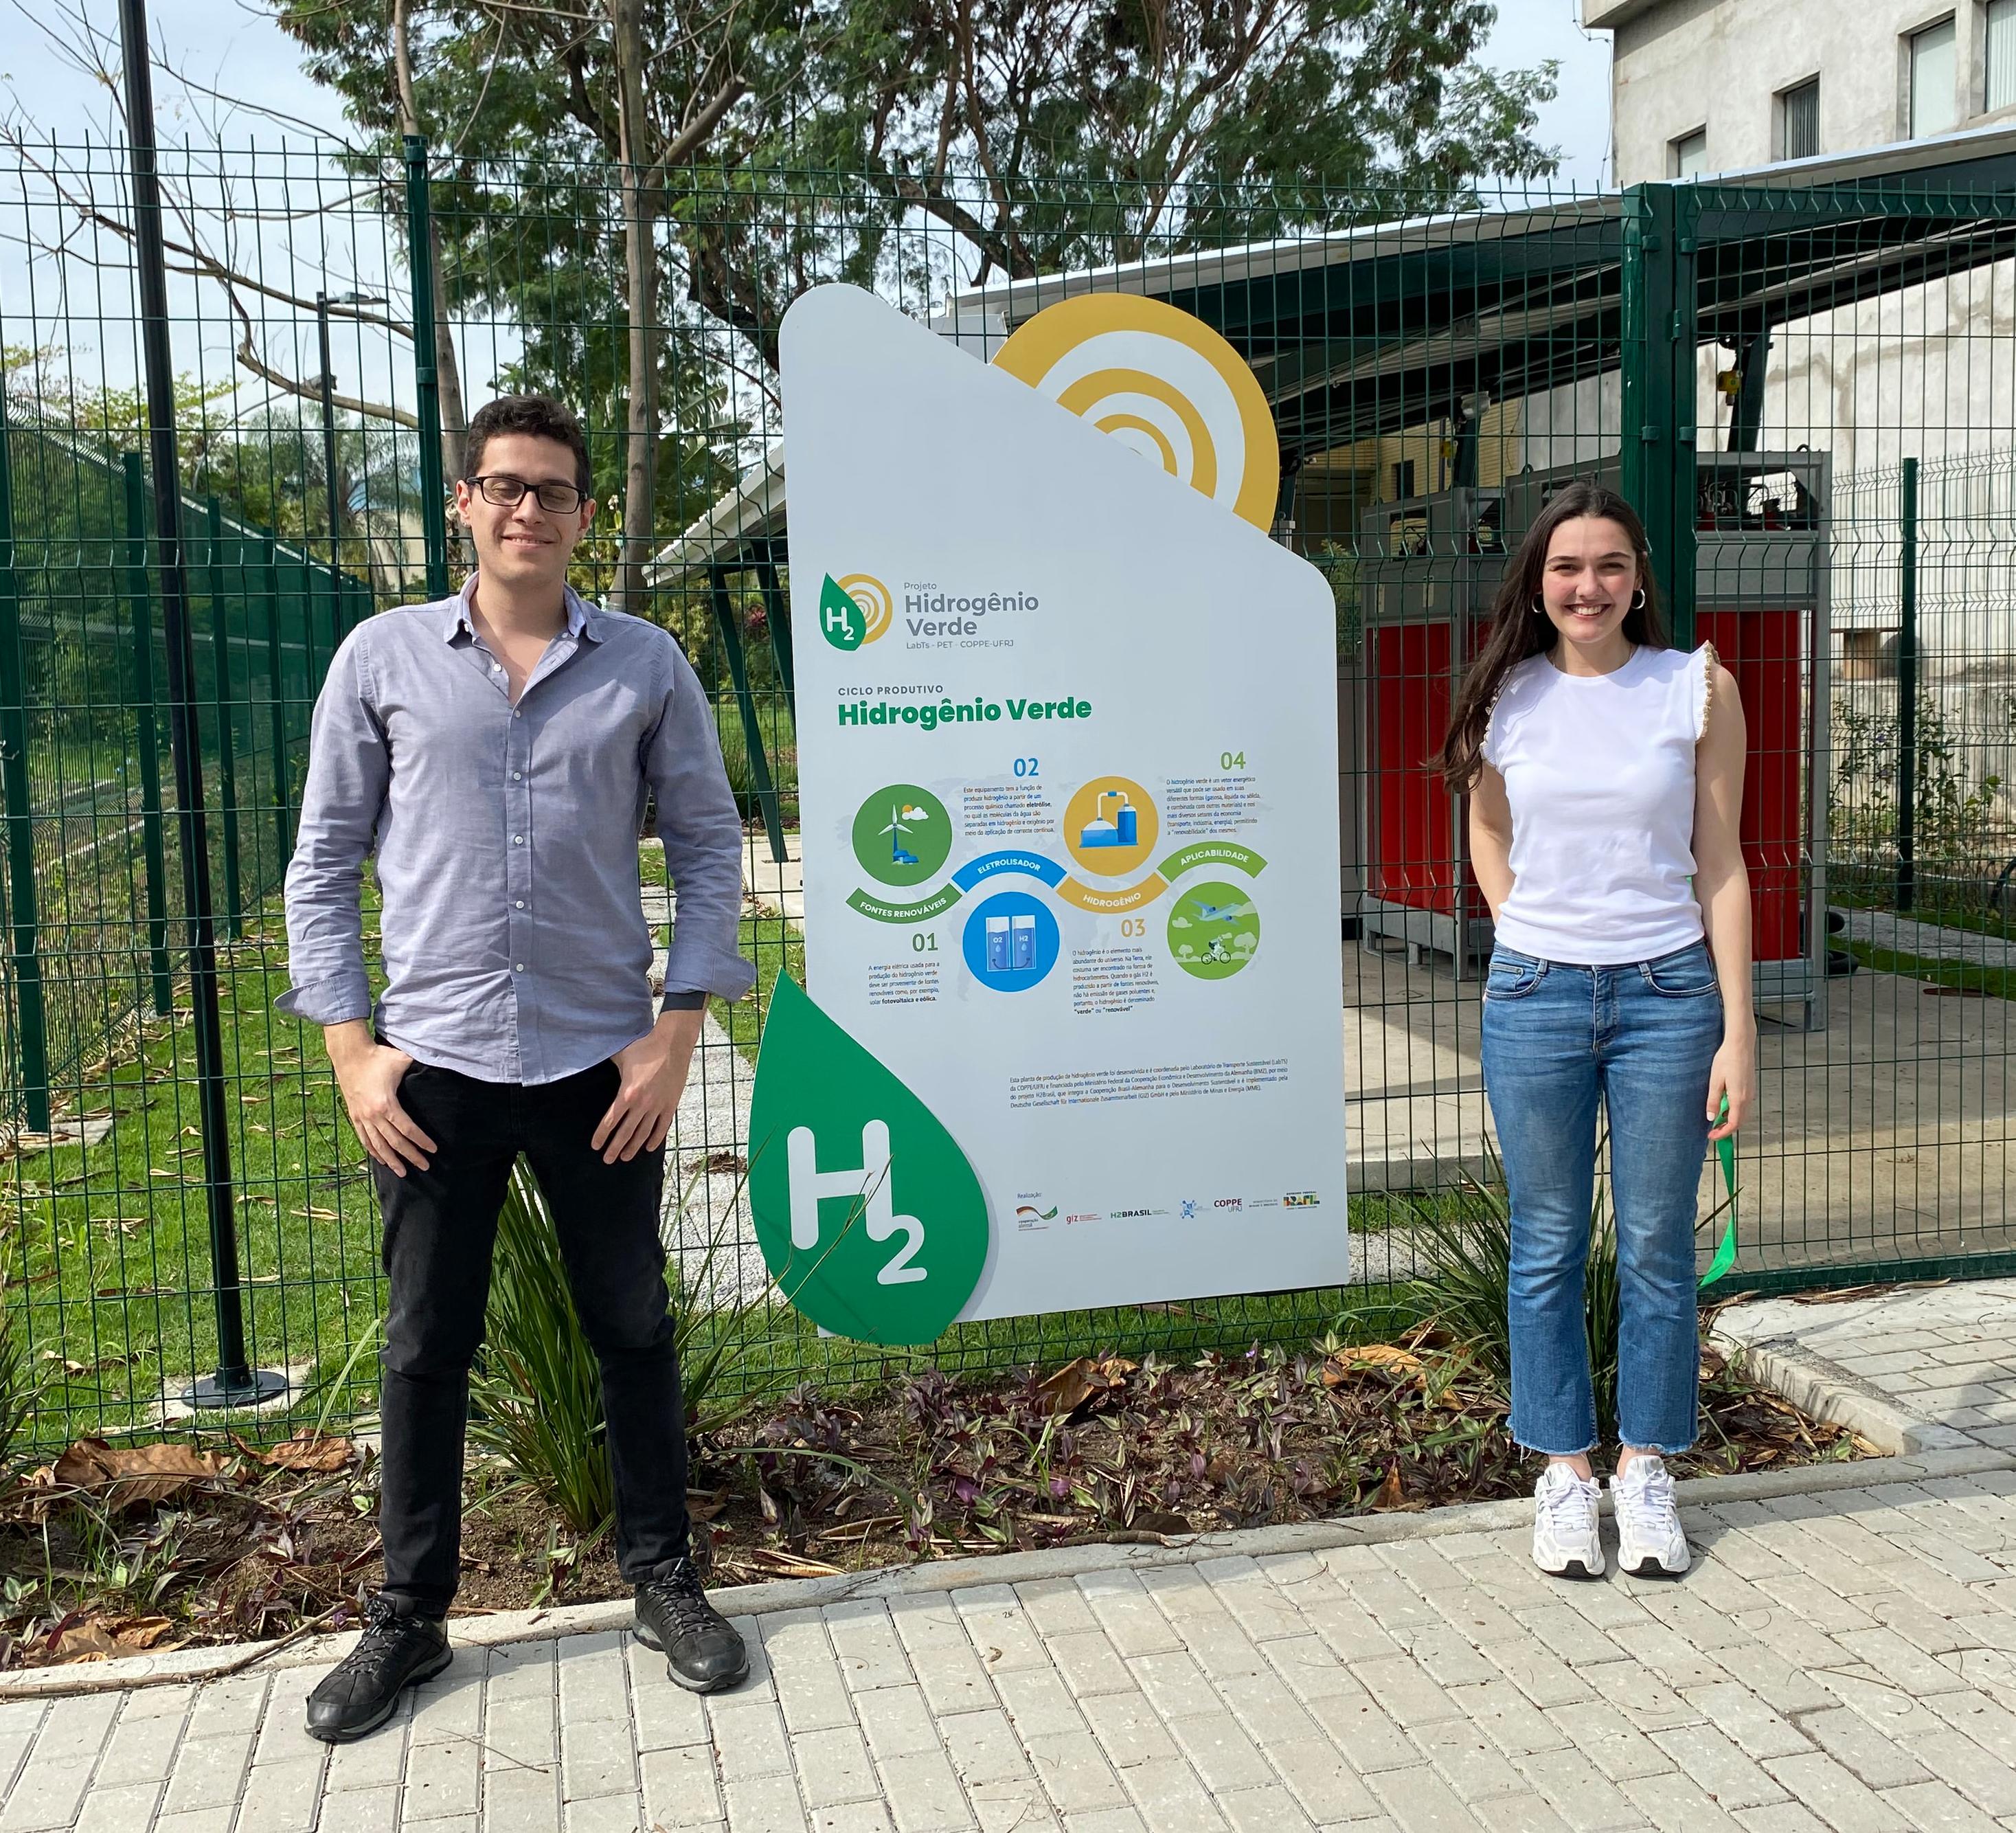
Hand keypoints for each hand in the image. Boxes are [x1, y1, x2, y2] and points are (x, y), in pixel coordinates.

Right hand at [326, 1021, 435, 1176]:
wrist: (349, 1054)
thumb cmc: (378, 1056)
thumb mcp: (401, 1059)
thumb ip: (419, 1065)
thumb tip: (439, 1061)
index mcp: (387, 1104)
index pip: (408, 1129)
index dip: (421, 1141)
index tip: (433, 1150)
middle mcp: (373, 1115)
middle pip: (395, 1142)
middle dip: (410, 1156)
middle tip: (425, 1167)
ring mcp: (362, 1117)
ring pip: (378, 1145)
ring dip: (391, 1160)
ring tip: (402, 1172)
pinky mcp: (354, 1115)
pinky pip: (364, 1138)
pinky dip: (373, 1151)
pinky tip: (381, 1159)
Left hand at [592, 1010, 700, 1163]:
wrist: (673, 1044)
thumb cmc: (645, 1047)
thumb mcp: (621, 1057)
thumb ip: (609, 1066)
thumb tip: (591, 1061)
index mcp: (627, 1094)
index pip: (610, 1121)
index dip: (602, 1135)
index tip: (595, 1146)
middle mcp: (642, 1104)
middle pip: (626, 1132)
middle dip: (615, 1148)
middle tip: (607, 1160)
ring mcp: (658, 1106)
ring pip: (643, 1133)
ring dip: (633, 1147)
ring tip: (625, 1157)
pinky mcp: (671, 1104)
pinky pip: (662, 1127)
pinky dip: (655, 1138)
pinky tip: (648, 1147)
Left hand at [1706, 1029, 1756, 1141]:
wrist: (1740, 1045)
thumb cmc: (1726, 1060)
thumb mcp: (1715, 1081)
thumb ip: (1713, 1101)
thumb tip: (1711, 1118)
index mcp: (1738, 1098)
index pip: (1733, 1124)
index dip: (1722, 1133)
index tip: (1711, 1137)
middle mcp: (1748, 1098)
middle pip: (1739, 1122)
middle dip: (1726, 1130)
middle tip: (1712, 1132)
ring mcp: (1751, 1093)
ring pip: (1742, 1114)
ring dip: (1730, 1121)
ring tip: (1716, 1121)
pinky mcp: (1750, 1088)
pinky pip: (1744, 1106)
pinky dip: (1734, 1112)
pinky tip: (1724, 1107)